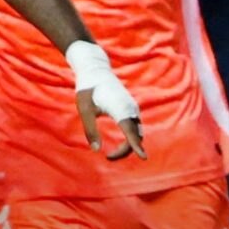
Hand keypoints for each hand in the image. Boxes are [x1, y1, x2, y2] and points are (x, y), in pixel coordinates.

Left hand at [65, 40, 143, 159]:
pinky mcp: (131, 108)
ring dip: (129, 145)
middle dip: (126, 151)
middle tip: (108, 158)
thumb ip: (90, 130)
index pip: (131, 131)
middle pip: (136, 135)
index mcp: (119, 108)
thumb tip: (96, 150)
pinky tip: (122, 145)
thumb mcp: (84, 109)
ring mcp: (132, 108)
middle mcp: (130, 108)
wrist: (96, 70)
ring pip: (137, 132)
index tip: (143, 157)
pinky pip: (136, 127)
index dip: (136, 146)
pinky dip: (131, 138)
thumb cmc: (88, 89)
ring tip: (111, 155)